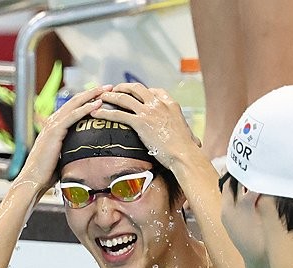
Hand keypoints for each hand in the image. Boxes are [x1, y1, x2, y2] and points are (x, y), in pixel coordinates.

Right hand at [13, 85, 110, 191]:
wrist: (33, 180)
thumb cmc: (47, 175)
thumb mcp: (63, 158)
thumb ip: (73, 151)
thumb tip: (88, 156)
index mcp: (55, 127)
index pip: (73, 108)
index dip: (88, 100)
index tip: (103, 96)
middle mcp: (53, 122)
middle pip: (75, 101)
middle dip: (93, 92)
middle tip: (109, 87)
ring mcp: (52, 126)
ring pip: (75, 104)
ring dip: (91, 95)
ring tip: (106, 89)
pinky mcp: (54, 132)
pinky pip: (72, 116)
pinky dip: (85, 108)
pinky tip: (97, 104)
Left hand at [92, 82, 206, 171]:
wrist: (184, 154)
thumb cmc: (187, 149)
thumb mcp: (189, 135)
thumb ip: (187, 133)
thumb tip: (196, 142)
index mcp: (170, 104)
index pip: (154, 90)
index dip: (142, 90)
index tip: (133, 93)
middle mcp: (159, 104)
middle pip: (136, 88)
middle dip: (123, 87)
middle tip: (113, 90)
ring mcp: (149, 111)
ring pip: (124, 98)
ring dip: (110, 96)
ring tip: (99, 98)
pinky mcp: (140, 122)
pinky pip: (118, 114)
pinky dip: (105, 112)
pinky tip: (95, 114)